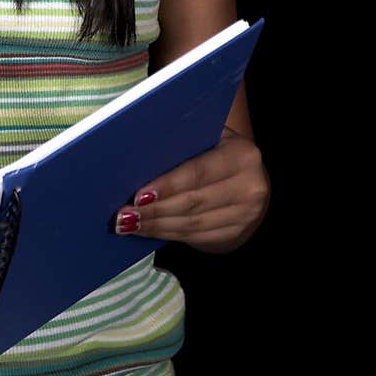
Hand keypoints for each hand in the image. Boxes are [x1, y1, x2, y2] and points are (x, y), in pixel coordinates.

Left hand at [113, 127, 270, 253]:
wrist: (247, 178)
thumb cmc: (214, 150)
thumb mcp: (207, 139)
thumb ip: (182, 145)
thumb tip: (136, 160)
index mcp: (242, 154)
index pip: (198, 172)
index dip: (168, 185)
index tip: (138, 195)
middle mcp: (251, 185)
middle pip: (193, 202)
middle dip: (155, 210)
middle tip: (124, 214)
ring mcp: (247, 214)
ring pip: (192, 224)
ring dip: (156, 226)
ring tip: (128, 224)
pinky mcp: (236, 233)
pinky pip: (196, 237)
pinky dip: (168, 234)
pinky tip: (147, 232)